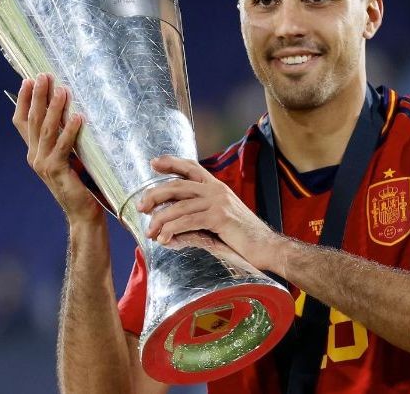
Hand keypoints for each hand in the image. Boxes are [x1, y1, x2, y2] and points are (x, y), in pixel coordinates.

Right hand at [11, 74, 102, 224]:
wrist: (82, 212)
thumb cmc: (80, 182)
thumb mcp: (69, 155)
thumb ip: (64, 137)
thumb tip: (71, 108)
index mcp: (34, 151)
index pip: (22, 121)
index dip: (22, 100)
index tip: (28, 80)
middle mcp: (34, 156)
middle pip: (33, 120)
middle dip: (38, 96)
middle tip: (44, 76)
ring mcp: (43, 164)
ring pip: (47, 130)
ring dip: (54, 108)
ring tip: (62, 90)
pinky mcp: (57, 171)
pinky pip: (63, 147)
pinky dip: (70, 131)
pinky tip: (77, 117)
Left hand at [137, 156, 282, 270]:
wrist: (267, 248)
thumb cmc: (242, 238)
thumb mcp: (219, 221)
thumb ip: (198, 217)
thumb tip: (170, 227)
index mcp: (217, 187)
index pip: (191, 167)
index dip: (171, 162)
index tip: (153, 163)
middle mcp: (216, 190)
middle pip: (178, 185)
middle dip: (155, 194)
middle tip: (141, 207)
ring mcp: (218, 202)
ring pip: (179, 205)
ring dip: (160, 220)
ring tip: (150, 233)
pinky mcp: (219, 218)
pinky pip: (188, 221)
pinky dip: (173, 230)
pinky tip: (165, 239)